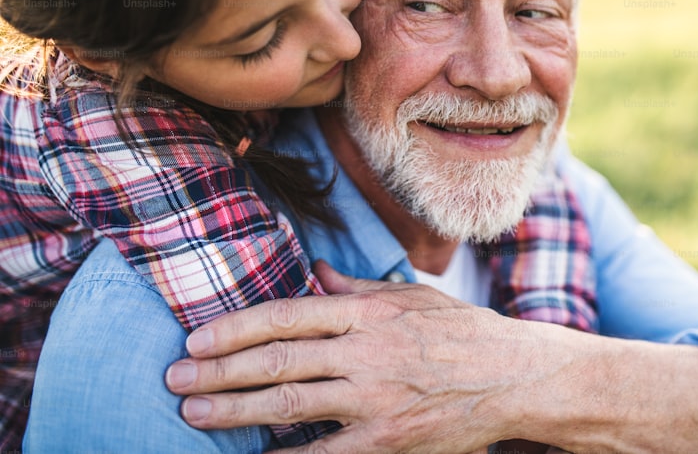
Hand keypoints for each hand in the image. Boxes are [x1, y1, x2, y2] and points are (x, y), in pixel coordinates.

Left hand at [165, 261, 533, 452]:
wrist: (516, 376)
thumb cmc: (463, 332)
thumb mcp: (413, 296)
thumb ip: (359, 287)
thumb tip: (317, 272)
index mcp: (370, 312)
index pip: (288, 314)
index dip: (236, 327)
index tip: (196, 339)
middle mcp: (367, 351)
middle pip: (278, 359)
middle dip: (219, 370)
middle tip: (173, 378)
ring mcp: (376, 398)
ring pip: (290, 404)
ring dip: (235, 409)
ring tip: (192, 411)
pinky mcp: (387, 440)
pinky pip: (324, 453)